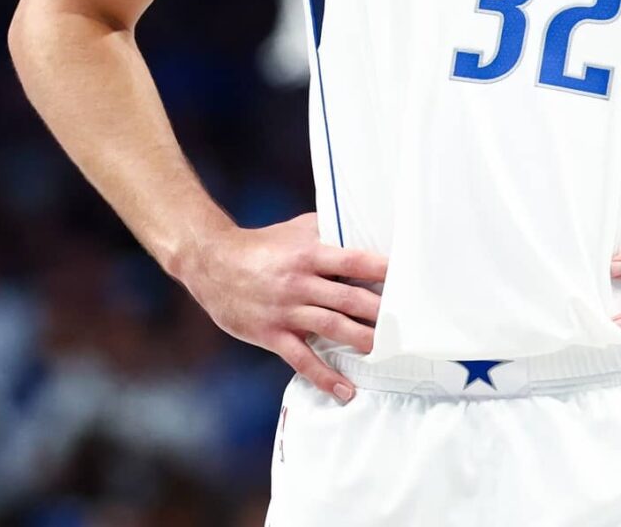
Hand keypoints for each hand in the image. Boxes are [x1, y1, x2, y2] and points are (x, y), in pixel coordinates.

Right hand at [179, 213, 387, 403]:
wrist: (212, 263)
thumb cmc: (262, 245)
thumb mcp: (296, 230)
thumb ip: (328, 232)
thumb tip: (364, 230)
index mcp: (309, 253)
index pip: (353, 261)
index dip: (382, 269)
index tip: (408, 280)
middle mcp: (300, 282)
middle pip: (348, 298)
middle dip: (381, 312)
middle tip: (406, 324)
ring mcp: (286, 310)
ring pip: (332, 327)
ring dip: (361, 340)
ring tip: (385, 351)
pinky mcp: (272, 334)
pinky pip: (302, 359)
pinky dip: (325, 376)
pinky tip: (345, 390)